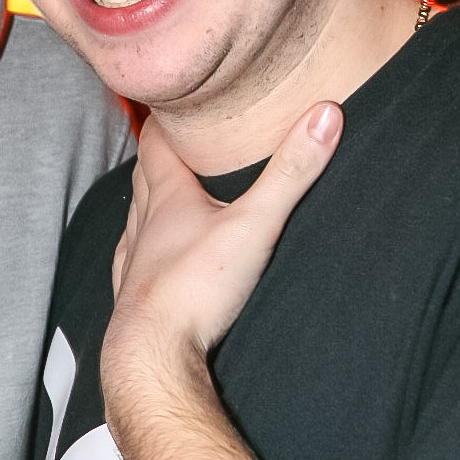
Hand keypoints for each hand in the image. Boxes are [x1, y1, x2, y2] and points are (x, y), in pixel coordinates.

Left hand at [102, 103, 341, 427]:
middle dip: (158, 157)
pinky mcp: (135, 298)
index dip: (163, 122)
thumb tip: (325, 114)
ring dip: (148, 203)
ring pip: (135, 219)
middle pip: (144, 178)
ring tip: (165, 195)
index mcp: (167, 199)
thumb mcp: (255, 224)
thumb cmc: (195, 289)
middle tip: (175, 141)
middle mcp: (143, 225)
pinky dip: (143, 251)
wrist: (152, 356)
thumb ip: (291, 173)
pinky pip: (134, 264)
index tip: (172, 104)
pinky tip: (150, 259)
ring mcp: (134, 262)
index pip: (156, 145)